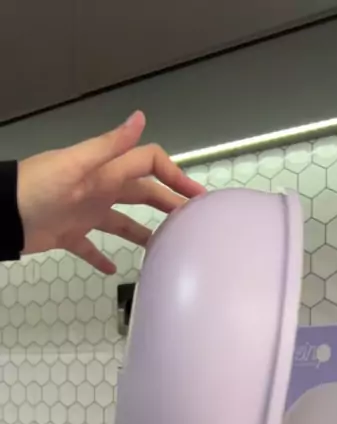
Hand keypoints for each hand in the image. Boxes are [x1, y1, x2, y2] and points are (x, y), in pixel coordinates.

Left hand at [17, 111, 203, 273]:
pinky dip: (103, 259)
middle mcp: (100, 189)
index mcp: (106, 171)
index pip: (148, 164)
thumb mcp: (77, 164)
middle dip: (168, 203)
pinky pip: (92, 248)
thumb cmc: (40, 188)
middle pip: (142, 194)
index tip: (196, 196)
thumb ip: (111, 146)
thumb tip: (140, 118)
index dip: (174, 175)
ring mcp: (85, 213)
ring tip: (165, 246)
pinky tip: (115, 270)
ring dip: (143, 232)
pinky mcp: (70, 235)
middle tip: (192, 220)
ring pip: (122, 222)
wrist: (3, 214)